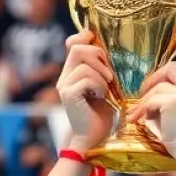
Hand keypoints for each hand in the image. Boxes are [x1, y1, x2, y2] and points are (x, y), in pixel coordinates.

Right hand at [56, 32, 114, 153]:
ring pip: (84, 65)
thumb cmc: (102, 115)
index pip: (71, 43)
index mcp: (72, 72)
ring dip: (101, 75)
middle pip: (77, 48)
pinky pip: (85, 79)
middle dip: (98, 56)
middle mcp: (64, 77)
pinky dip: (99, 86)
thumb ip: (102, 70)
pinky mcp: (68, 95)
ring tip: (107, 90)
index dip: (85, 37)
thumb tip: (111, 51)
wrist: (94, 139)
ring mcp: (64, 86)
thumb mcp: (105, 87)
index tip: (100, 45)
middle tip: (110, 74)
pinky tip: (102, 97)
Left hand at [126, 26, 175, 152]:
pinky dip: (142, 109)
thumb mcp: (172, 112)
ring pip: (157, 86)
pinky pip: (152, 98)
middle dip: (153, 79)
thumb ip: (164, 97)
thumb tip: (144, 91)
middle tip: (142, 95)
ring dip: (144, 100)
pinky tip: (138, 120)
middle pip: (170, 68)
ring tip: (138, 116)